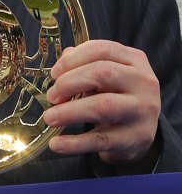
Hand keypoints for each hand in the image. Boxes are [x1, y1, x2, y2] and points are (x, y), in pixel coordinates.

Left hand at [44, 39, 162, 168]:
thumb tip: (61, 63)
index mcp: (134, 61)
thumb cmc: (116, 96)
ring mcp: (142, 110)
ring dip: (69, 111)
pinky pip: (100, 139)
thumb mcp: (106, 77)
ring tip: (49, 118)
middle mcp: (143, 82)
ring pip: (103, 105)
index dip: (72, 60)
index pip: (102, 50)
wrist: (139, 132)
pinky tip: (56, 144)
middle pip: (102, 73)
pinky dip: (74, 143)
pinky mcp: (135, 137)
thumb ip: (84, 66)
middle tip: (51, 97)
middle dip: (68, 83)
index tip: (54, 74)